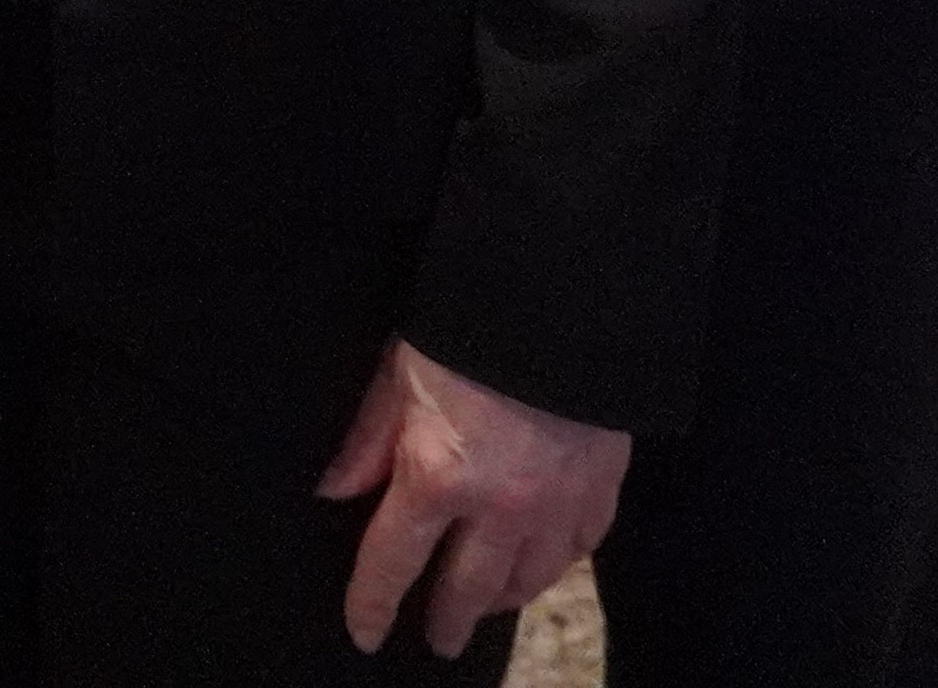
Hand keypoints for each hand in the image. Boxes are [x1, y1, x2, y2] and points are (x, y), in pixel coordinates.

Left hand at [318, 339, 624, 657]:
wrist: (562, 296)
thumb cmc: (465, 325)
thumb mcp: (398, 372)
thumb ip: (368, 440)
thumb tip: (335, 491)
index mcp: (438, 475)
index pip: (393, 561)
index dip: (372, 603)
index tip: (364, 633)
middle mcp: (500, 506)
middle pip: (467, 589)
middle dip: (446, 620)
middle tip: (435, 641)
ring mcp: (558, 503)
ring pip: (528, 579)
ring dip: (501, 600)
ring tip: (484, 607)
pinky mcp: (603, 487)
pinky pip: (578, 550)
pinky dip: (555, 565)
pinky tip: (541, 566)